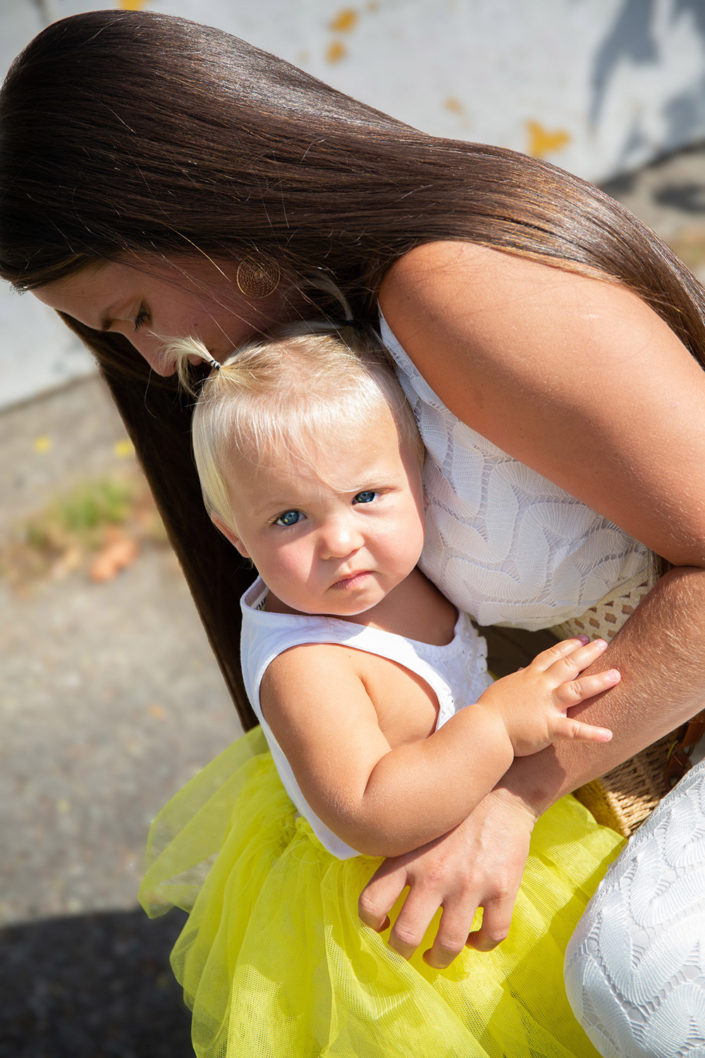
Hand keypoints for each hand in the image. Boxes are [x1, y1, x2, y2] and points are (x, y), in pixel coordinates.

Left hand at [358, 786, 536, 968]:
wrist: (502, 790)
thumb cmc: (453, 810)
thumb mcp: (415, 826)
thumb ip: (398, 857)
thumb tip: (380, 892)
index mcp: (406, 858)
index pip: (370, 903)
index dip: (370, 923)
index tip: (381, 925)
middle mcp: (434, 875)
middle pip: (406, 935)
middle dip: (402, 951)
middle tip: (407, 949)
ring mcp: (469, 884)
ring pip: (448, 945)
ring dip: (438, 958)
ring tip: (436, 955)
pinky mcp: (502, 889)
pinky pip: (491, 935)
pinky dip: (481, 945)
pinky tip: (475, 939)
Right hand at [478, 637, 618, 755]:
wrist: (484, 729)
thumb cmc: (489, 711)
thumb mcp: (504, 688)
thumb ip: (518, 680)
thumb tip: (523, 671)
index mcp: (530, 677)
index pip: (552, 656)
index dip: (569, 646)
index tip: (583, 638)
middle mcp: (541, 687)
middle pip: (568, 665)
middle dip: (588, 653)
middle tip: (604, 644)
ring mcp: (547, 706)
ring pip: (577, 689)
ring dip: (598, 682)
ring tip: (617, 675)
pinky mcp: (549, 727)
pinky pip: (574, 730)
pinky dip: (592, 733)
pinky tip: (609, 735)